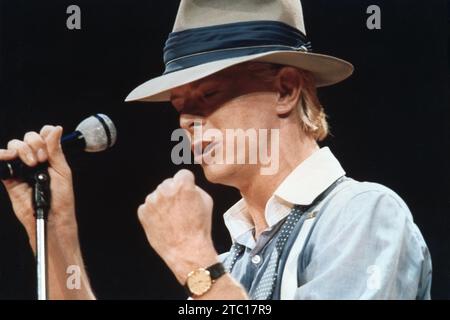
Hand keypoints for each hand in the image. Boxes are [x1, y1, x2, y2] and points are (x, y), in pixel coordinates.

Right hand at [0, 126, 76, 250]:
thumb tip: (55, 128)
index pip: (44, 134)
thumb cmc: (61, 198)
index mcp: (50, 156)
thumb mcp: (62, 170)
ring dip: (22, 149)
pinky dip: (2, 155)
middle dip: (35, 144)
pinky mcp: (9, 176)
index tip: (48, 150)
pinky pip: (1, 161)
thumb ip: (56, 149)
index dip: (44, 137)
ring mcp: (22, 167)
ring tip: (31, 164)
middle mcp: (35, 159)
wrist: (51, 217)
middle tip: (41, 160)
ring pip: (14, 145)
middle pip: (28, 137)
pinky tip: (9, 157)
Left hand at [138, 169, 218, 283]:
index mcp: (182, 185)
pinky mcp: (143, 212)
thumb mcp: (207, 201)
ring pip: (157, 195)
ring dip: (163, 202)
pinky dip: (154, 213)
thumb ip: (195, 188)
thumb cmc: (199, 227)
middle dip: (173, 192)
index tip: (188, 193)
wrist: (186, 250)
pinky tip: (164, 223)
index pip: (183, 175)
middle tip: (180, 208)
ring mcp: (152, 201)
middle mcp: (165, 189)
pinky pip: (148, 207)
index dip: (187, 184)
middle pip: (168, 183)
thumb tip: (187, 186)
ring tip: (172, 218)